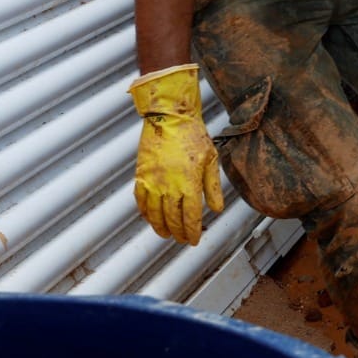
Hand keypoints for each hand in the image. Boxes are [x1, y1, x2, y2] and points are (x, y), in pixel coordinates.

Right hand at [130, 64, 224, 244]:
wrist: (169, 118)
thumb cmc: (193, 136)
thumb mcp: (210, 160)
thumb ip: (212, 187)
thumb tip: (216, 209)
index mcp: (189, 183)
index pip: (191, 216)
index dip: (192, 231)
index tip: (194, 240)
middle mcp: (170, 186)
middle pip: (173, 219)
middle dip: (178, 233)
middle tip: (182, 240)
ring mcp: (152, 182)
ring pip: (155, 214)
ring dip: (160, 227)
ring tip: (166, 235)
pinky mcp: (141, 176)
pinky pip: (140, 201)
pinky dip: (145, 213)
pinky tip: (149, 219)